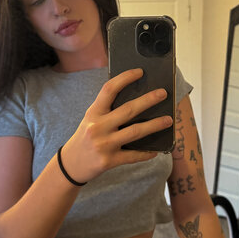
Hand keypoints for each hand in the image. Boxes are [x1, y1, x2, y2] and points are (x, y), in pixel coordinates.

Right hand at [62, 68, 172, 182]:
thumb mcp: (90, 120)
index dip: (125, 78)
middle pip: (128, 110)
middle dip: (148, 100)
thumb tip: (137, 101)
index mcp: (93, 113)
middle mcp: (98, 127)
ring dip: (154, 125)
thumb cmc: (84, 138)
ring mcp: (104, 145)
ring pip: (135, 132)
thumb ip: (108, 111)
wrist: (70, 165)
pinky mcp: (109, 161)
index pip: (109, 90)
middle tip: (163, 94)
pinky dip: (146, 153)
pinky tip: (156, 150)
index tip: (140, 72)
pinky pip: (133, 156)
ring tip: (168, 120)